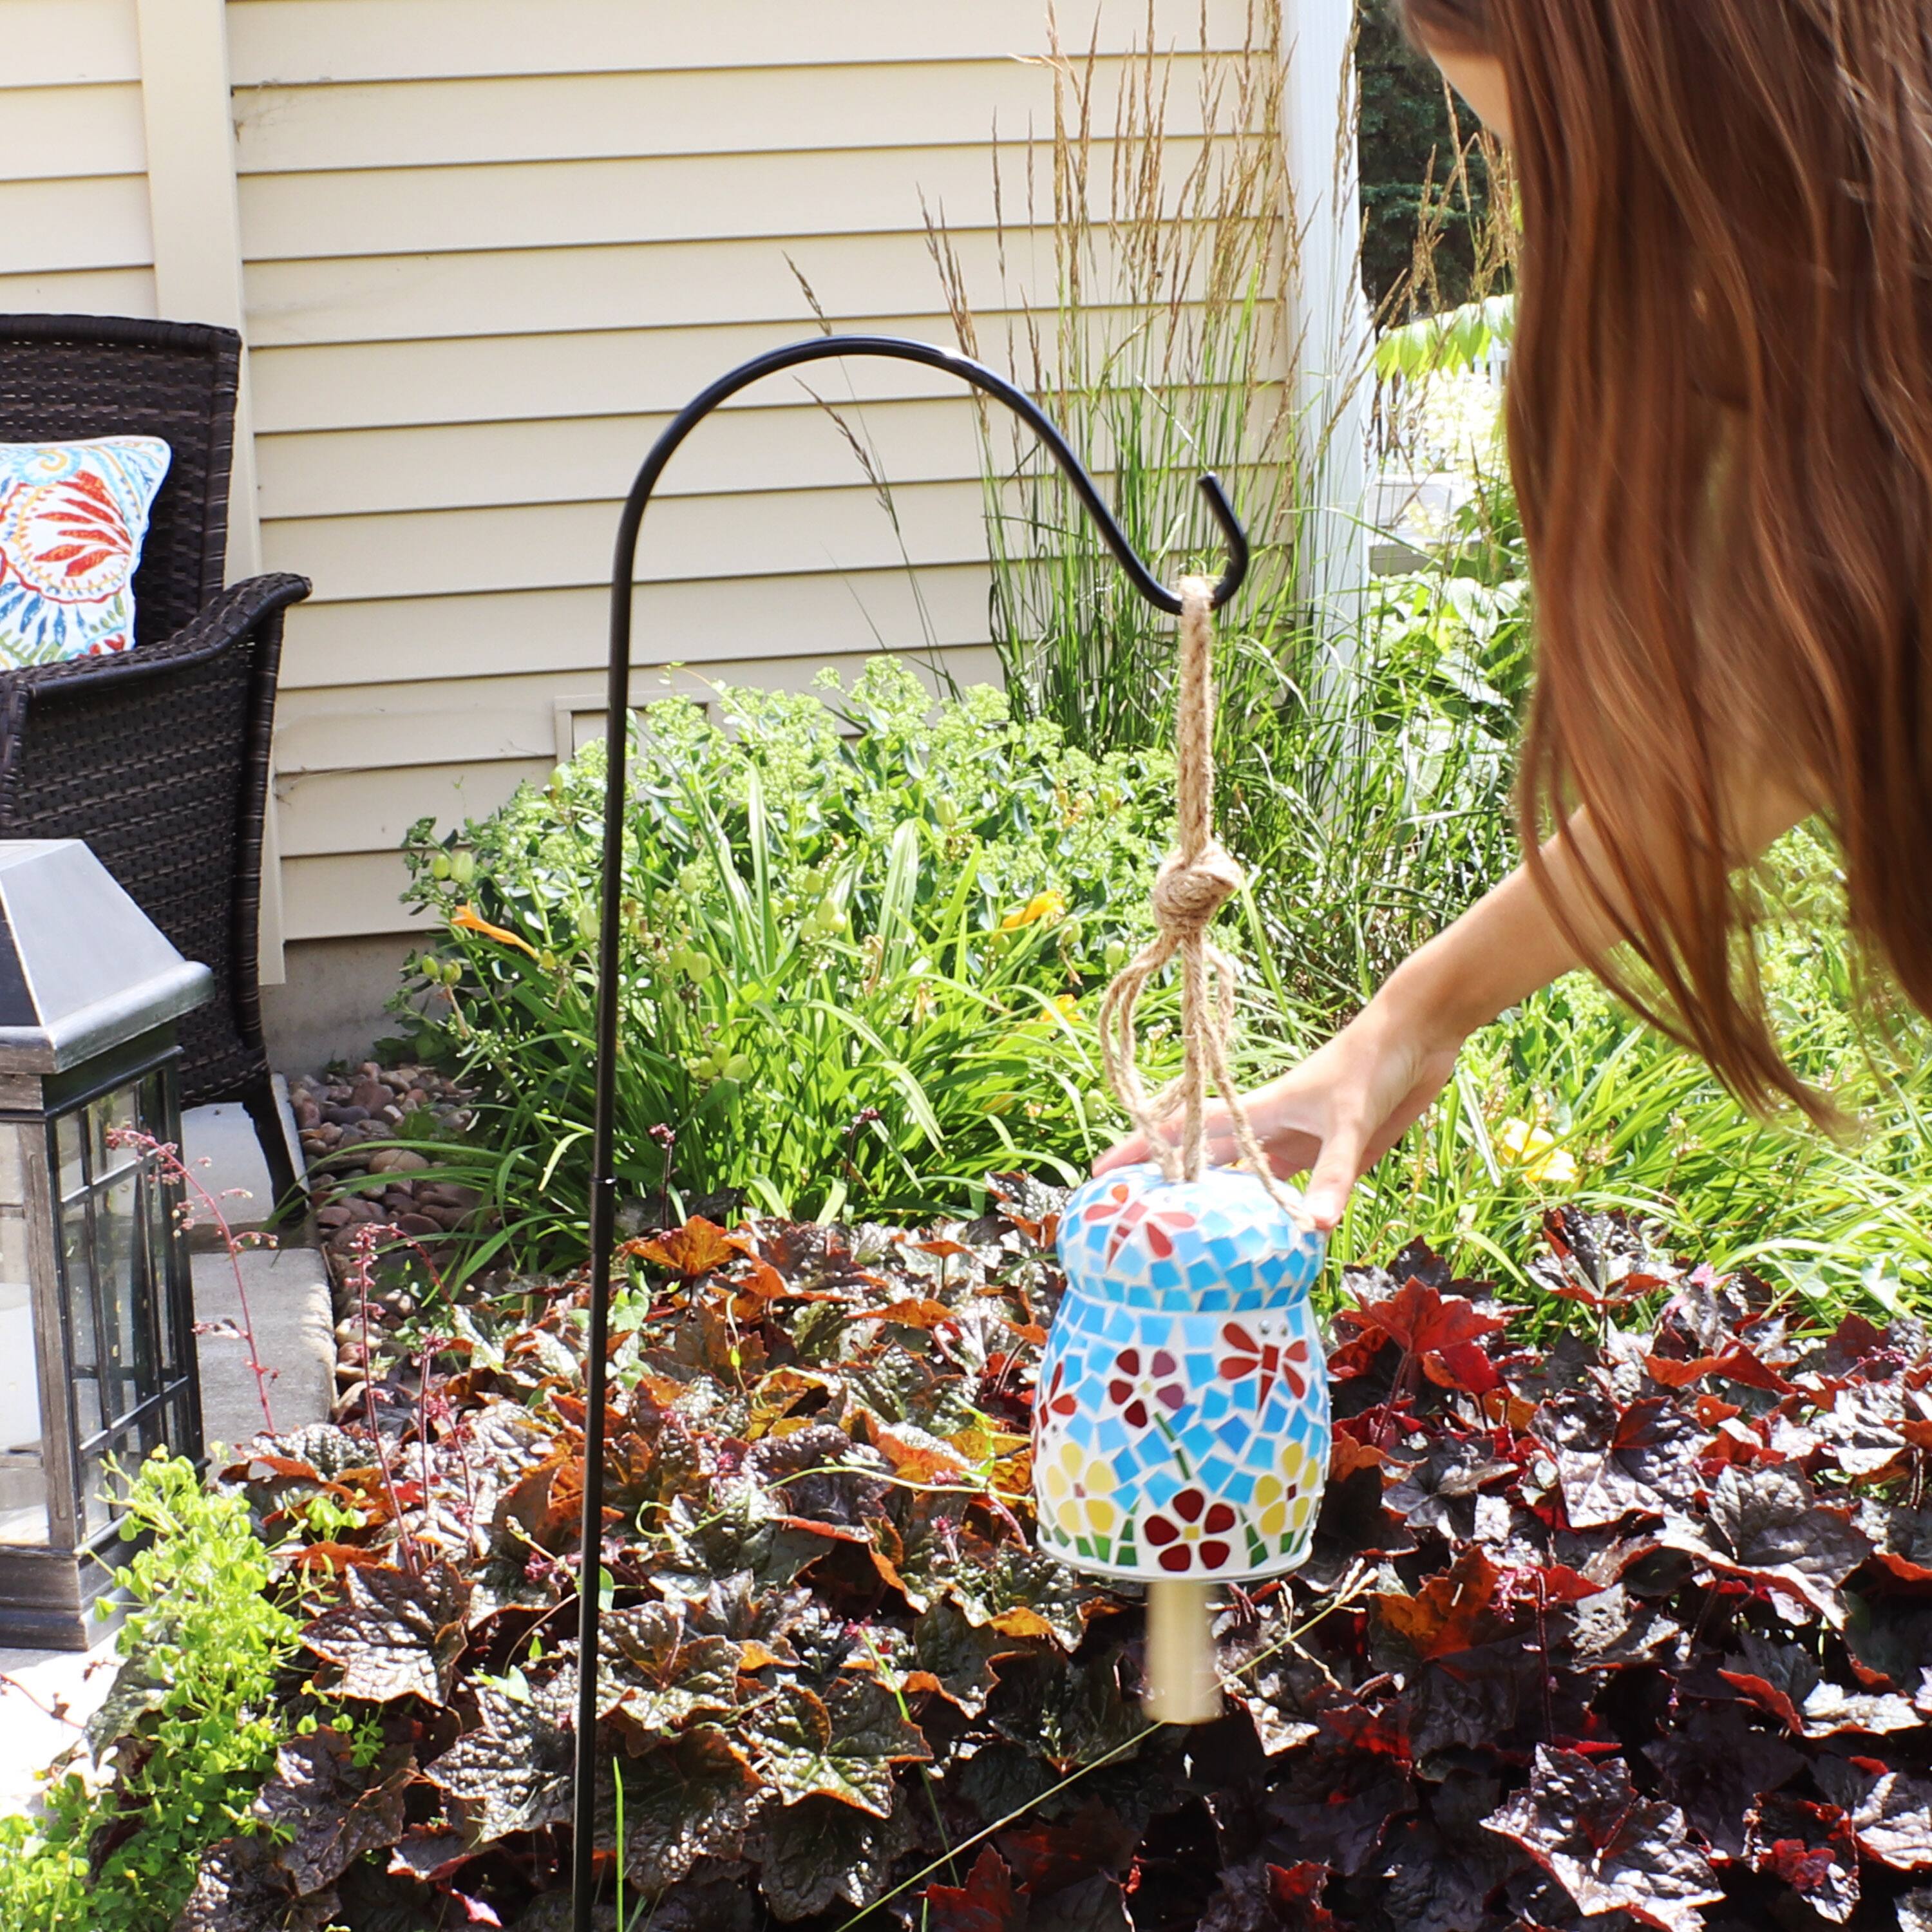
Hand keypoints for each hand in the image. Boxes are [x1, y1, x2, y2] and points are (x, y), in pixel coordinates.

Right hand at [1094, 994, 1465, 1230]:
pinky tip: (1274, 1242)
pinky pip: (1295, 1191)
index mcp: (1260, 1109)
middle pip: (1208, 1161)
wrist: (1419, 1037)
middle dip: (1171, 1187)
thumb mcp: (1350, 1121)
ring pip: (1247, 1180)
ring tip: (1189, 1243)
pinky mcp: (1332, 1153)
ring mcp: (1300, 1141)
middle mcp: (1271, 1128)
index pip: (1188, 1131)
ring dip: (1221, 1206)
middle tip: (1134, 1223)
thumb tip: (1313, 1230)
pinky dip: (1280, 1215)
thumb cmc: (1373, 1062)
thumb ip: (1332, 1175)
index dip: (1143, 1149)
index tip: (1101, 1175)